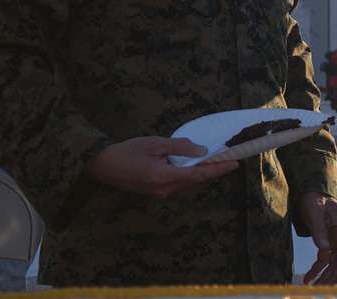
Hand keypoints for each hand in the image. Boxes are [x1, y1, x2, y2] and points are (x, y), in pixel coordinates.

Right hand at [86, 136, 237, 197]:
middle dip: (213, 171)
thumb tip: (202, 150)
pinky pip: (178, 185)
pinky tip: (194, 166)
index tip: (234, 164)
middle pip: (195, 181)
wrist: (102, 165)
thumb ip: (179, 147)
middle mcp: (164, 189)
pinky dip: (189, 176)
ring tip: (216, 161)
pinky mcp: (155, 192)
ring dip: (201, 174)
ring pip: (187, 184)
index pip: (199, 174)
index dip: (218, 169)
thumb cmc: (127, 151)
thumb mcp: (154, 143)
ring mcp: (159, 193)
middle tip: (228, 160)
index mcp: (165, 177)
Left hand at [299, 192, 336, 284]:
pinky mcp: (326, 243)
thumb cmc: (315, 201)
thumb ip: (320, 231)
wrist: (309, 195)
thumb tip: (324, 251)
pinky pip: (323, 260)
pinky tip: (308, 278)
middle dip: (332, 276)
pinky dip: (316, 270)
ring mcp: (334, 241)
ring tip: (313, 287)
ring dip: (324, 276)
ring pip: (332, 264)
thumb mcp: (316, 214)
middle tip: (322, 289)